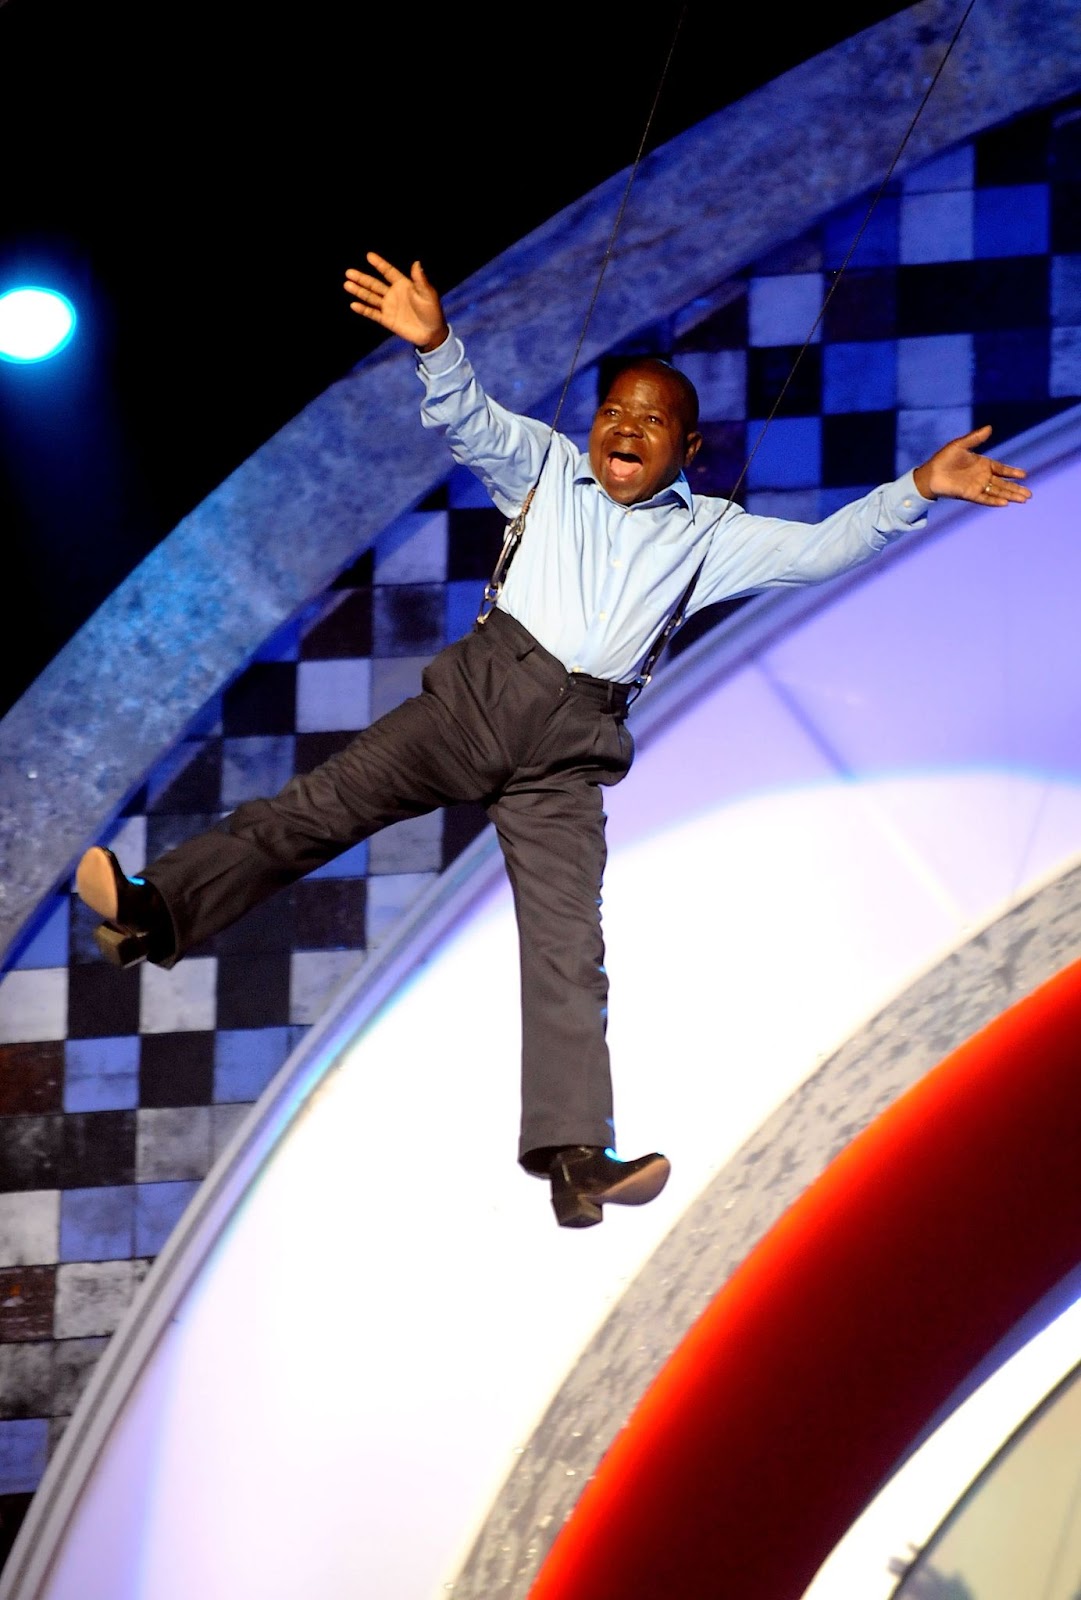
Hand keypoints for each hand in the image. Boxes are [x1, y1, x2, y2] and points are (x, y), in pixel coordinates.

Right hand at [343, 253, 448, 350]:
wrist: (431, 333)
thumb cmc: (432, 311)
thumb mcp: (428, 294)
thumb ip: (421, 280)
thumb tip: (417, 263)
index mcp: (403, 284)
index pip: (388, 272)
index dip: (379, 264)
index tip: (369, 256)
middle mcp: (393, 294)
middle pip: (374, 284)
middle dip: (362, 278)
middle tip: (349, 272)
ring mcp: (389, 307)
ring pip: (371, 297)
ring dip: (359, 291)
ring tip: (347, 284)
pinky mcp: (387, 320)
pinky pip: (372, 313)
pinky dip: (363, 309)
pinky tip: (353, 305)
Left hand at [912, 425, 1031, 506]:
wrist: (930, 473)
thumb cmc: (944, 458)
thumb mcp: (961, 445)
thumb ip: (976, 438)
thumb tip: (990, 427)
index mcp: (983, 464)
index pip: (1002, 469)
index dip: (1012, 472)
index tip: (1025, 475)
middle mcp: (982, 477)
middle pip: (1003, 484)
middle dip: (1016, 488)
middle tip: (1029, 494)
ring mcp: (977, 486)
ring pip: (997, 492)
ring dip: (1010, 496)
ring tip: (1024, 500)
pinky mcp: (969, 494)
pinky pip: (984, 498)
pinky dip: (994, 500)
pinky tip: (1005, 503)